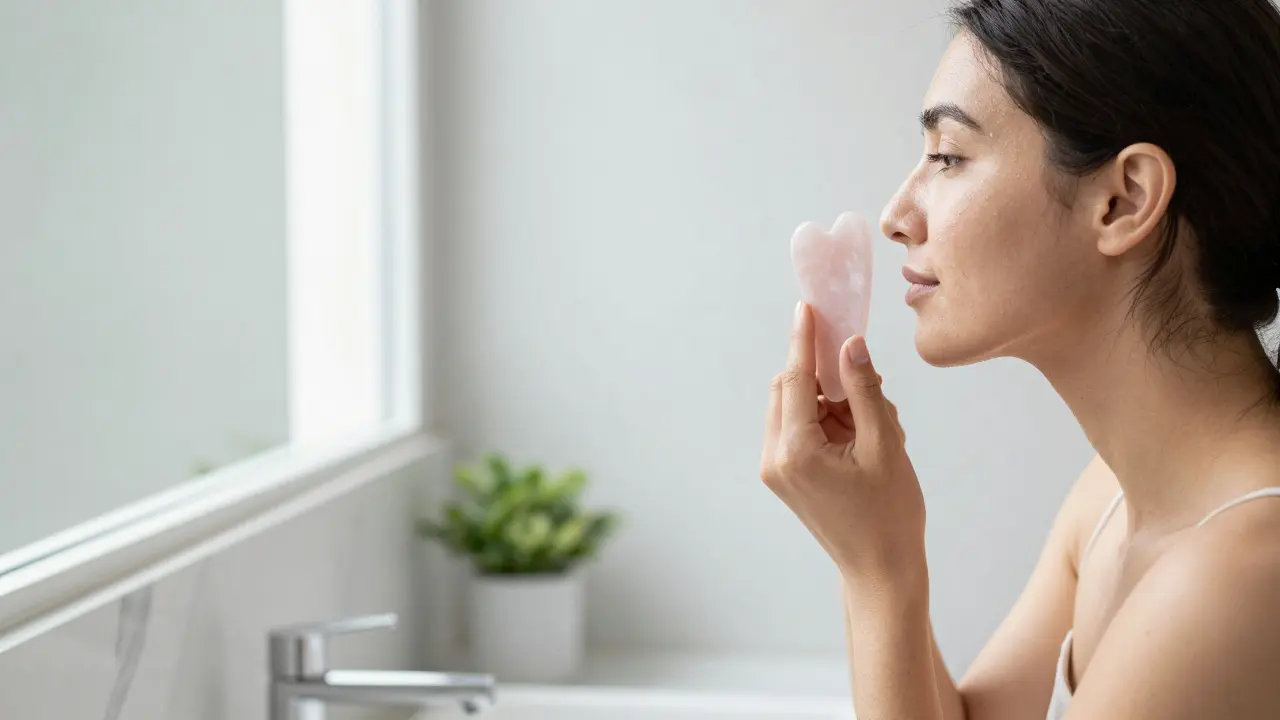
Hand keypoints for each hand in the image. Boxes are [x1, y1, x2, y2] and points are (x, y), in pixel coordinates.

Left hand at [760, 302, 925, 581]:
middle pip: (789, 389)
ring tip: (875, 424)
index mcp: (795, 451)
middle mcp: (774, 458)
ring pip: (795, 407)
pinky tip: (862, 436)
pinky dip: (827, 420)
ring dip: (830, 401)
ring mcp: (775, 469)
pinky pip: (799, 428)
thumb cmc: (890, 514)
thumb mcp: (885, 445)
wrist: (880, 570)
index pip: (794, 379)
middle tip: (870, 385)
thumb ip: (865, 390)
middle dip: (826, 377)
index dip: (804, 340)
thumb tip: (851, 344)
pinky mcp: (784, 475)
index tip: (807, 306)